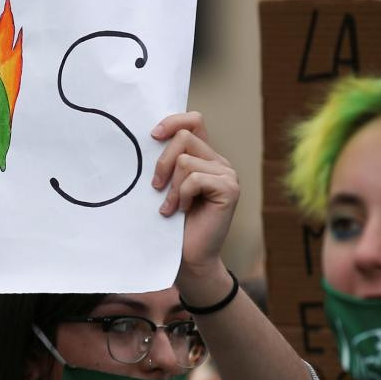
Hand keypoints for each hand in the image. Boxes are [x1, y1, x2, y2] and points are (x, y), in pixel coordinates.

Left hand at [151, 113, 239, 296]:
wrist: (187, 258)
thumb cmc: (172, 225)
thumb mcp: (165, 186)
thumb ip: (167, 161)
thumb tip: (150, 135)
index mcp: (205, 157)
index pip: (194, 121)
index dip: (173, 121)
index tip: (152, 137)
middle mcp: (220, 162)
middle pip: (184, 137)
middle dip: (162, 162)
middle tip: (156, 188)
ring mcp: (228, 175)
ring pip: (185, 160)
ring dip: (171, 187)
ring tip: (171, 207)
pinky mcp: (230, 189)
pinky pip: (194, 178)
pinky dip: (181, 196)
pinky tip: (182, 212)